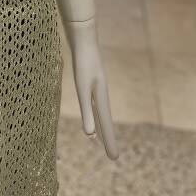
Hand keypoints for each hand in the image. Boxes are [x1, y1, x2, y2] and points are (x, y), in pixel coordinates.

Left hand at [64, 16, 118, 159]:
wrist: (83, 36)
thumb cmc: (82, 61)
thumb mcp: (83, 87)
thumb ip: (86, 110)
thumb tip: (89, 135)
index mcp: (101, 96)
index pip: (105, 124)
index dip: (109, 141)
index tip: (114, 159)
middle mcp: (100, 93)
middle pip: (105, 120)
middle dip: (108, 138)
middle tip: (113, 157)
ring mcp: (96, 86)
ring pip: (99, 112)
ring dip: (101, 127)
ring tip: (101, 140)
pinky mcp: (89, 80)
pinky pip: (93, 103)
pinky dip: (94, 113)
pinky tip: (91, 112)